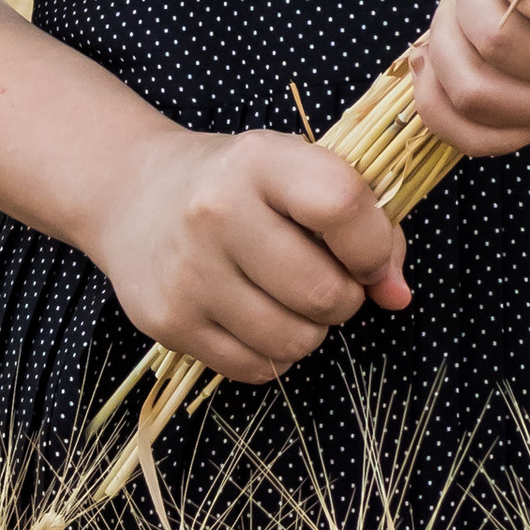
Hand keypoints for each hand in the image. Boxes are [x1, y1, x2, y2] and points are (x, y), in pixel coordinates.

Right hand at [92, 127, 410, 384]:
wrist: (132, 195)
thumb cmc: (237, 185)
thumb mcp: (297, 172)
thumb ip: (364, 221)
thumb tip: (397, 295)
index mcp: (259, 161)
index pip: (341, 206)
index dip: (373, 244)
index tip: (369, 255)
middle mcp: (215, 212)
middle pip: (323, 292)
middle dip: (344, 298)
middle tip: (325, 280)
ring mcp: (187, 272)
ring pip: (294, 341)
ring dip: (309, 330)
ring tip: (288, 299)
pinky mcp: (167, 321)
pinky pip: (256, 368)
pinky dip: (271, 353)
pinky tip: (255, 316)